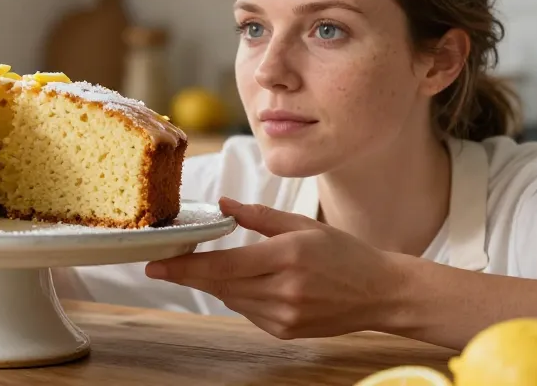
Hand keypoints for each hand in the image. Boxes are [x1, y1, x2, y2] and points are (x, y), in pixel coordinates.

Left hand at [145, 197, 406, 339]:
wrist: (381, 293)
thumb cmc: (345, 254)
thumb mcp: (301, 225)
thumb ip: (258, 217)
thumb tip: (223, 205)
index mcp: (287, 256)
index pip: (223, 265)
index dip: (185, 267)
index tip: (156, 265)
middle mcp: (284, 289)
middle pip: (220, 285)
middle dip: (190, 273)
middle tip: (164, 263)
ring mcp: (284, 315)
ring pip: (230, 299)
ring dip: (216, 283)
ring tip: (211, 266)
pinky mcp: (285, 330)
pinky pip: (247, 311)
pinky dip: (239, 296)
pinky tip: (248, 282)